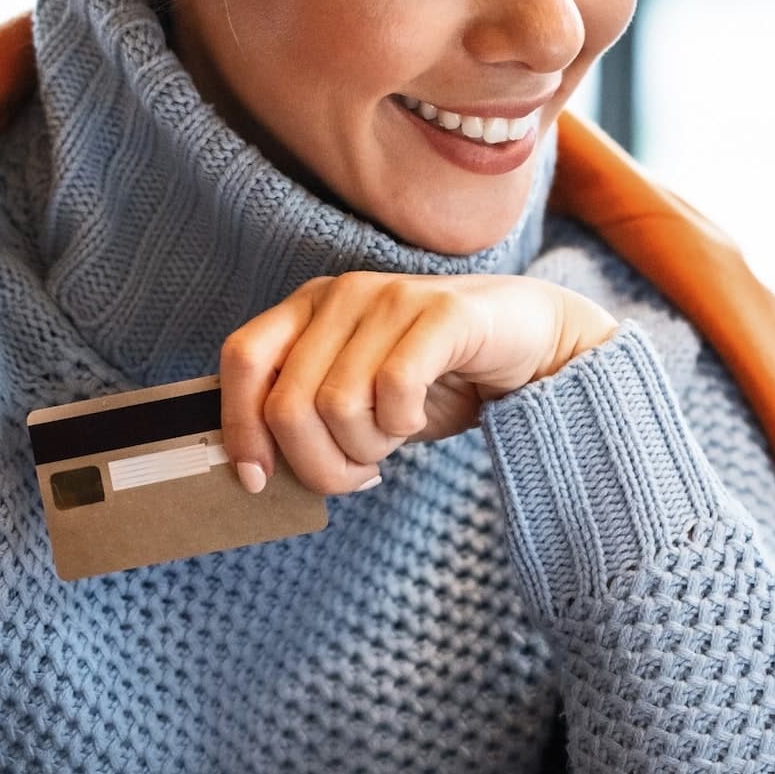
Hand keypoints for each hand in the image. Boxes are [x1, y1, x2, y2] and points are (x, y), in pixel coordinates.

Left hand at [219, 272, 617, 494]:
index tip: (258, 479)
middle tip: (358, 473)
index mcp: (308, 308)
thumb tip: (254, 472)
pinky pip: (394, 390)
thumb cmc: (435, 381)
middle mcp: (341, 294)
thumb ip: (307, 417)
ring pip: (338, 406)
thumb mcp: (358, 399)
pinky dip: (405, 425)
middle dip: (319, 463)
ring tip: (394, 438)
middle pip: (288, 403)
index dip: (240, 425)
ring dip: (367, 448)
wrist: (534, 346)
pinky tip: (420, 417)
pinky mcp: (442, 313)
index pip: (241, 359)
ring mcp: (391, 297)